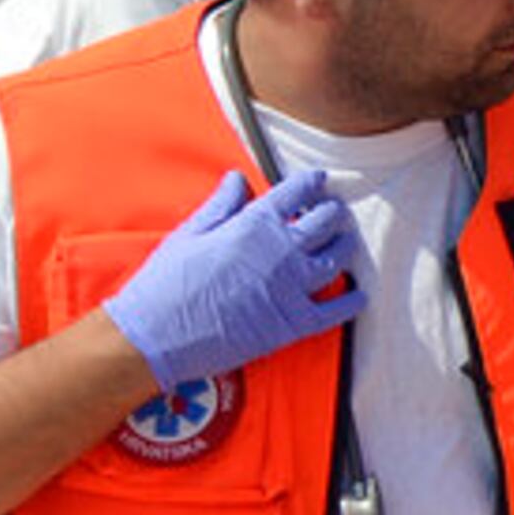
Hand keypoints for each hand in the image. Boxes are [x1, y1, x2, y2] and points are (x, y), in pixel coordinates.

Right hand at [101, 166, 364, 394]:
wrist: (155, 336)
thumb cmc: (165, 284)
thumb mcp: (189, 234)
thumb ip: (221, 205)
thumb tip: (237, 178)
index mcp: (253, 225)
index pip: (296, 192)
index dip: (312, 183)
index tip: (319, 181)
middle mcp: (280, 252)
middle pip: (325, 222)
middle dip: (333, 213)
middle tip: (334, 213)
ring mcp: (291, 288)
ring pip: (337, 259)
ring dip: (345, 246)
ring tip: (346, 242)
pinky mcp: (295, 323)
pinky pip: (338, 310)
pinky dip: (352, 300)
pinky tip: (358, 294)